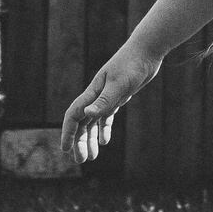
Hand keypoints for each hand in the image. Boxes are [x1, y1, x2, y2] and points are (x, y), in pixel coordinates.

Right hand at [61, 44, 161, 165]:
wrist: (147, 50)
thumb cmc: (132, 64)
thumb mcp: (120, 84)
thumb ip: (104, 100)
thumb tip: (87, 115)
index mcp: (93, 93)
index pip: (74, 115)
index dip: (68, 132)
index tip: (65, 149)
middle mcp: (96, 95)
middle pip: (82, 122)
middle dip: (79, 141)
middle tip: (81, 160)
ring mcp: (107, 96)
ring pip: (93, 121)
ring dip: (90, 138)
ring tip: (92, 157)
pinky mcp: (118, 96)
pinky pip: (107, 116)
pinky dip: (104, 129)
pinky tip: (104, 141)